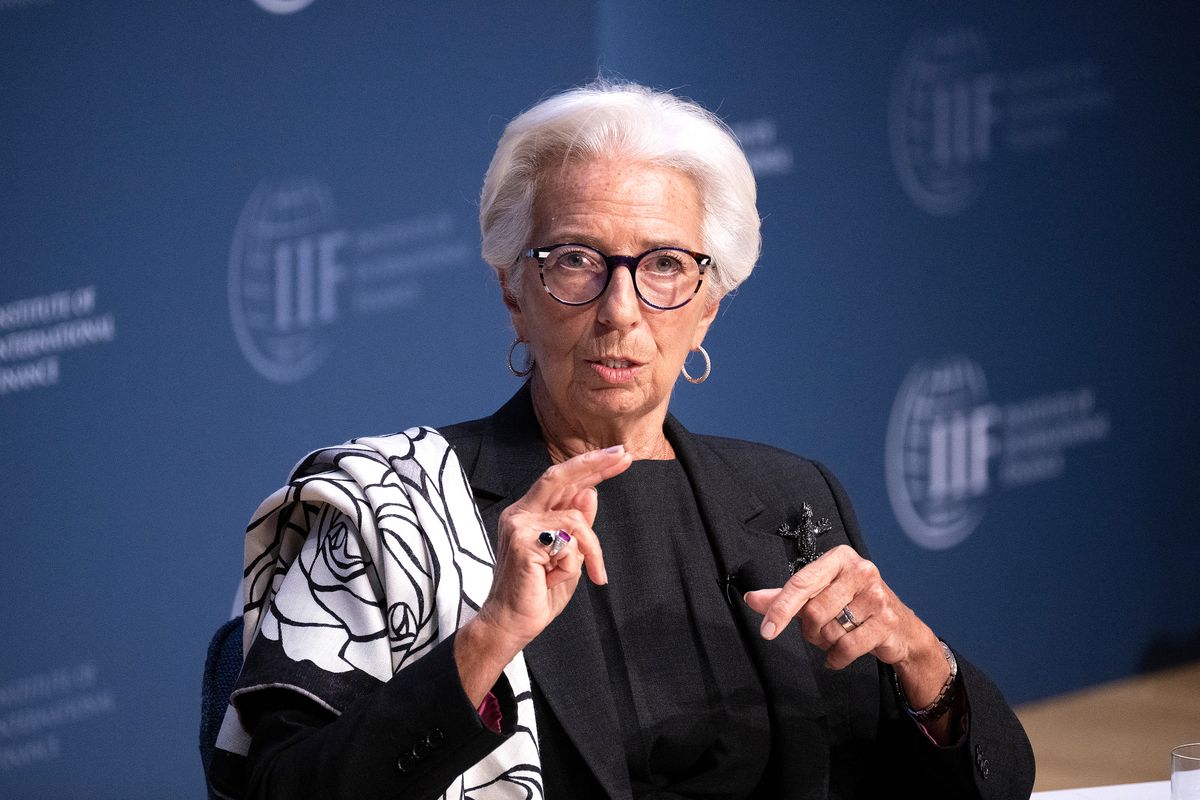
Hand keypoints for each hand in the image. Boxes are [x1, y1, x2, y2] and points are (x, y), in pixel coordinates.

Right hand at [455, 446, 630, 703]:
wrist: (511, 624)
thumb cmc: (538, 593)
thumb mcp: (569, 555)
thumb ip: (576, 525)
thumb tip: (590, 492)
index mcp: (528, 513)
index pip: (561, 481)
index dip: (590, 466)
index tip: (620, 456)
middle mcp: (520, 514)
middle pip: (559, 476)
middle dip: (594, 464)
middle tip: (624, 456)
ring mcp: (518, 526)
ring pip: (574, 520)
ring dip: (592, 550)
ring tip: (593, 574)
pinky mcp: (523, 543)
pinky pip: (568, 543)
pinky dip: (574, 564)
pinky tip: (557, 580)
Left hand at [743, 545, 947, 707]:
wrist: (901, 628)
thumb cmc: (854, 605)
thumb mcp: (821, 594)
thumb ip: (786, 596)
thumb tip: (753, 599)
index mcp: (840, 558)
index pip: (801, 583)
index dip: (780, 608)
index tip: (766, 631)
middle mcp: (861, 570)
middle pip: (813, 611)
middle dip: (809, 629)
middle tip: (819, 630)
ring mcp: (877, 595)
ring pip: (830, 630)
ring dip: (824, 642)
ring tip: (836, 636)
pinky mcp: (886, 621)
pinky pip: (846, 647)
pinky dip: (836, 657)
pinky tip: (839, 654)